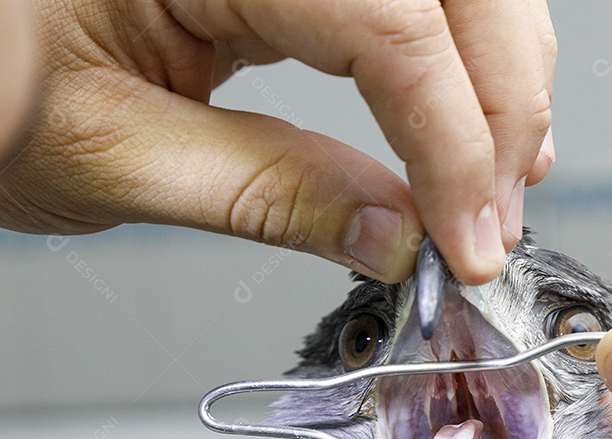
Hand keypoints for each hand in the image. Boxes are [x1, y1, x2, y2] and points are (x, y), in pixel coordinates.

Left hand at [0, 0, 554, 283]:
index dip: (455, 142)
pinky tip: (473, 125)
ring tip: (498, 187)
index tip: (472, 239)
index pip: (390, 26)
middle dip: (502, 112)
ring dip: (502, 84)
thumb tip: (396, 236)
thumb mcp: (109, 151)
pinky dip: (467, 62)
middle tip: (494, 224)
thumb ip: (269, 195)